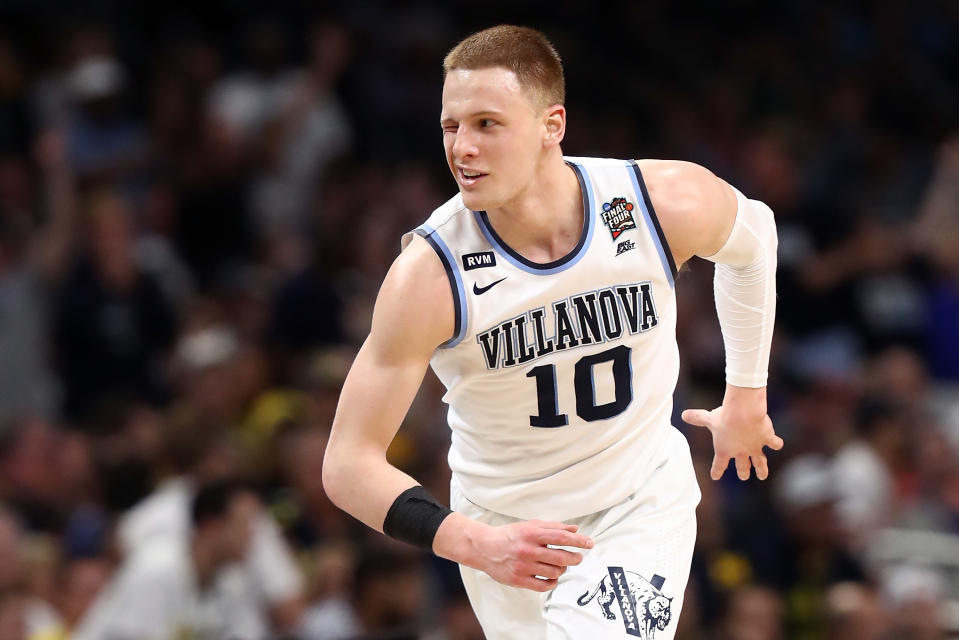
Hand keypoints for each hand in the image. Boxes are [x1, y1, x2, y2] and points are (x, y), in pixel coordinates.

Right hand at [435, 514, 593, 591]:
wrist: (485, 547)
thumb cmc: (510, 535)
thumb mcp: (531, 525)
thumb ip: (553, 527)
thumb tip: (575, 530)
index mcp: (532, 533)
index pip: (562, 538)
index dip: (579, 541)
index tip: (590, 544)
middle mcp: (529, 550)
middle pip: (562, 557)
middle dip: (575, 558)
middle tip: (578, 557)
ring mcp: (524, 566)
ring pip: (555, 572)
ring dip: (562, 570)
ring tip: (560, 566)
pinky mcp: (519, 580)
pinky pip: (544, 585)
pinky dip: (553, 582)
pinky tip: (552, 577)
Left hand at [682, 385, 782, 480]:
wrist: (743, 414)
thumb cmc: (724, 417)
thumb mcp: (708, 418)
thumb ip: (697, 418)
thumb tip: (683, 414)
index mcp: (724, 450)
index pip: (719, 464)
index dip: (716, 471)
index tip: (715, 476)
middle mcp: (740, 452)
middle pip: (742, 466)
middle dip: (743, 472)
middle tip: (743, 476)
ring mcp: (755, 447)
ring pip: (759, 462)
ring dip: (761, 469)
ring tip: (762, 476)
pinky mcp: (766, 439)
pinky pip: (774, 443)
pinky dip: (776, 443)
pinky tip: (777, 444)